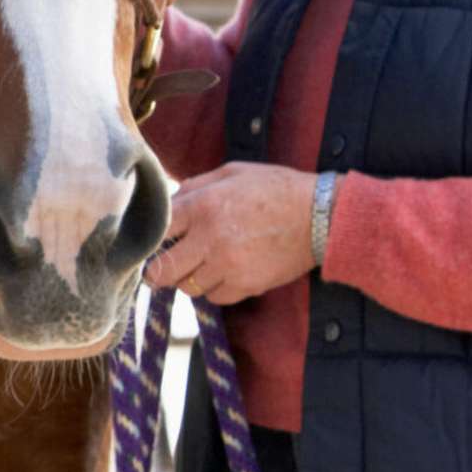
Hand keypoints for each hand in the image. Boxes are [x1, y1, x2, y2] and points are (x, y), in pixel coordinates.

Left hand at [148, 163, 317, 306]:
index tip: (151, 243)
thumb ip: (195, 186)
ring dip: (191, 278)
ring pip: (188, 287)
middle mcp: (210, 238)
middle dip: (160, 270)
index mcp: (203, 205)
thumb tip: (167, 202)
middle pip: (162, 271)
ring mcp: (228, 265)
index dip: (150, 239)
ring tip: (206, 263)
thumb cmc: (275, 189)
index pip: (156, 231)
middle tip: (165, 265)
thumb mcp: (232, 173)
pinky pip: (216, 297)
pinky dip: (217, 289)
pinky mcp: (246, 284)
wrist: (321, 216)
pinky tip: (227, 272)